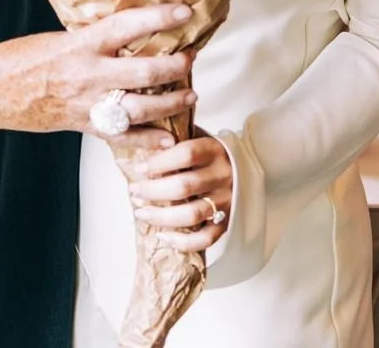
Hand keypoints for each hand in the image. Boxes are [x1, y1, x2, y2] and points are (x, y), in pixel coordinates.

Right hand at [0, 4, 195, 135]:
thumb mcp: (61, 38)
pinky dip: (146, 139)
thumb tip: (129, 33)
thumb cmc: (21, 58)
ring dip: (170, 102)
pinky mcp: (82, 124)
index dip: (160, 17)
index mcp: (82, 44)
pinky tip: (167, 137)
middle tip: (191, 59)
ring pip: (140, 106)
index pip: (129, 25)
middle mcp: (88, 73)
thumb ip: (94, 40)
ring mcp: (87, 103)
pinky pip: (121, 135)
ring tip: (189, 95)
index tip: (184, 12)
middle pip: (144, 71)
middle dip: (174, 67)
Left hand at [128, 133, 232, 252]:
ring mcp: (227, 201)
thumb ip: (173, 143)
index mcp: (215, 150)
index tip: (139, 168)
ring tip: (141, 213)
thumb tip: (142, 153)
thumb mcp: (196, 138)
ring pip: (192, 214)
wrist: (244, 168)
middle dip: (152, 191)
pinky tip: (163, 236)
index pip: (186, 154)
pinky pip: (206, 238)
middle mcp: (223, 176)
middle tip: (134, 191)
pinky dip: (182, 242)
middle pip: (184, 186)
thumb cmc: (210, 154)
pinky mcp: (227, 223)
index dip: (159, 162)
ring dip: (161, 216)